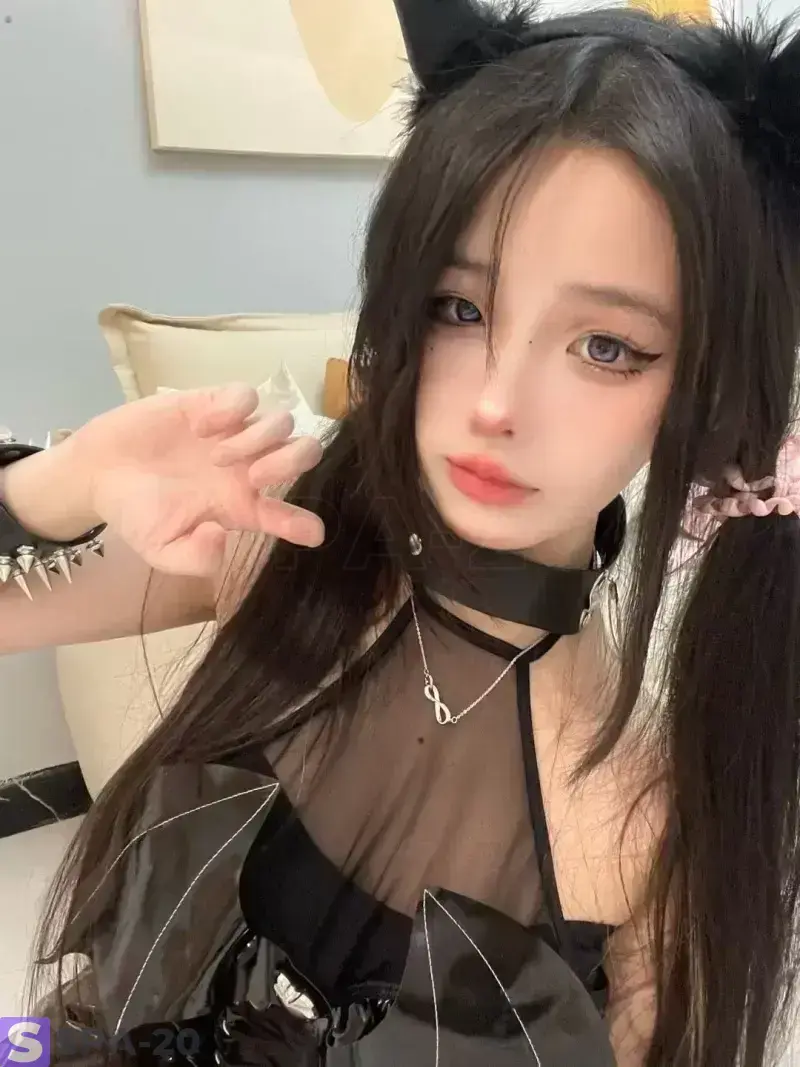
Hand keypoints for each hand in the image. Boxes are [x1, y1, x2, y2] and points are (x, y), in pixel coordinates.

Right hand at [69, 383, 324, 576]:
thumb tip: (220, 538)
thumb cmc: (136, 513)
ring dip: (257, 439)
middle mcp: (248, 467)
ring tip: (215, 456)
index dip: (304, 524)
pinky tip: (203, 426)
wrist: (96, 474)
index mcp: (243, 506)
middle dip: (292, 462)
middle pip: (304, 453)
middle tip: (254, 476)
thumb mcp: (162, 550)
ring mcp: (233, 432)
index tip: (312, 533)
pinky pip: (245, 395)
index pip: (288, 514)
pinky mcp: (211, 402)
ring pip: (281, 422)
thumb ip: (194, 559)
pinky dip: (232, 408)